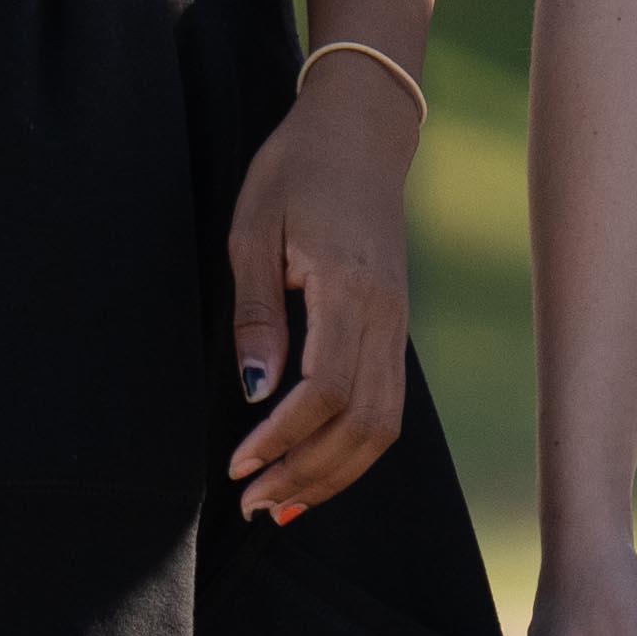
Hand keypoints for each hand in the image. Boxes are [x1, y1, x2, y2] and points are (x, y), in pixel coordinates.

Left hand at [218, 72, 418, 524]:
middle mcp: (385, 313)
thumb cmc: (297, 171)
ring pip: (384, 423)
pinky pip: (387, 405)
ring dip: (335, 473)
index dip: (283, 438)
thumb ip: (256, 313)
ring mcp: (398, 322)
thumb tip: (257, 391)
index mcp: (348, 286)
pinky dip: (355, 448)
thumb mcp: (254, 229)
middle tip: (252, 502)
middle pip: (363, 422)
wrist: (360, 131)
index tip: (238, 464)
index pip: (325, 389)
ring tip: (283, 503)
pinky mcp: (396, 326)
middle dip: (308, 473)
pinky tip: (316, 468)